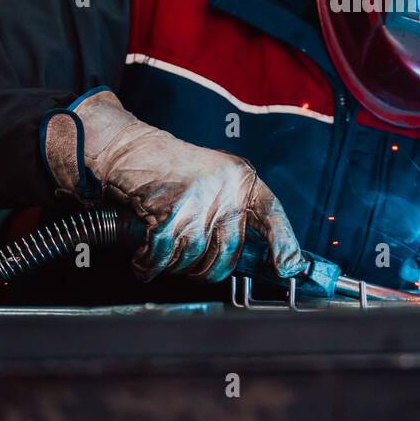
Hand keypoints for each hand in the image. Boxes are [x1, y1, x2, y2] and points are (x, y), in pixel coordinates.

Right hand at [44, 90, 306, 282]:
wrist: (131, 149)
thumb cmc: (171, 169)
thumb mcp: (214, 178)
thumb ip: (232, 208)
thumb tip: (254, 257)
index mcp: (241, 179)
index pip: (272, 214)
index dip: (284, 244)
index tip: (289, 268)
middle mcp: (225, 189)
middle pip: (230, 252)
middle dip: (209, 271)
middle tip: (195, 270)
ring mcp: (198, 201)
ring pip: (195, 258)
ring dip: (175, 266)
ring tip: (164, 255)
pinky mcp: (169, 212)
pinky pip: (164, 257)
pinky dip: (150, 265)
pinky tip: (144, 260)